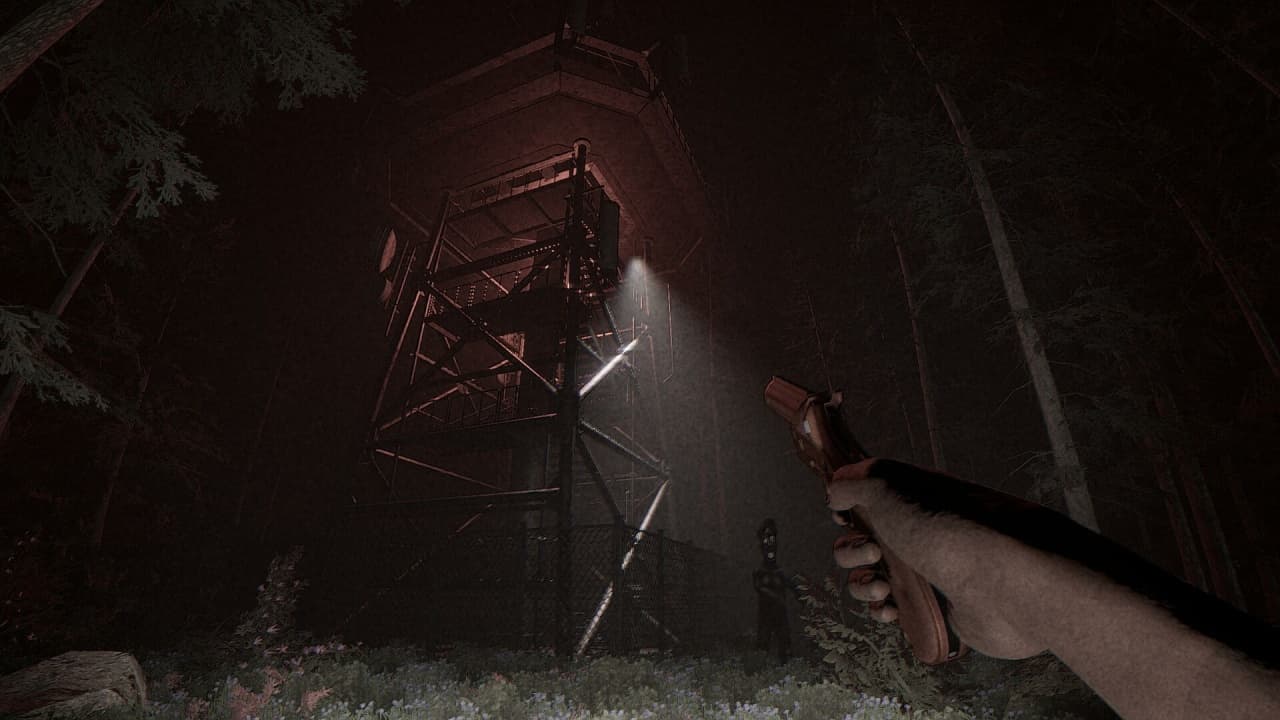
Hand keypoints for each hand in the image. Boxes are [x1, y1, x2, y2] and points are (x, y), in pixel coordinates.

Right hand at [827, 458, 1046, 659]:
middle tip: (873, 553)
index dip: (844, 511)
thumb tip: (834, 494)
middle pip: (859, 544)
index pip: (862, 501)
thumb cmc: (945, 527)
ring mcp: (926, 572)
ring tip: (884, 588)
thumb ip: (851, 481)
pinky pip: (893, 613)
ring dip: (863, 586)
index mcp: (907, 500)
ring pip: (871, 581)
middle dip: (850, 551)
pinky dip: (883, 613)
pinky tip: (892, 611)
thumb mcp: (886, 484)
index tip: (843, 516)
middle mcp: (917, 533)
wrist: (1004, 580)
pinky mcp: (935, 610)